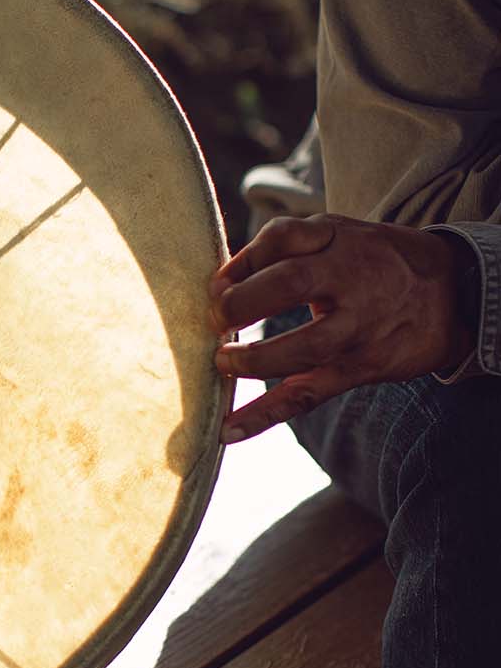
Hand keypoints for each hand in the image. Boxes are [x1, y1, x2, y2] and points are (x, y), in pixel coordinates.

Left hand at [208, 214, 475, 441]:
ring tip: (222, 362)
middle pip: (289, 284)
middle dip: (240, 303)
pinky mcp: (362, 367)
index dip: (242, 261)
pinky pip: (308, 394)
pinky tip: (229, 431)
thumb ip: (283, 247)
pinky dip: (265, 415)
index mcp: (339, 241)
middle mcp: (353, 280)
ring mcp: (360, 327)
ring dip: (252, 359)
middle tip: (216, 318)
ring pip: (302, 347)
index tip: (217, 284)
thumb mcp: (337, 236)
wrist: (450, 291)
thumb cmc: (372, 261)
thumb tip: (222, 280)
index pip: (282, 238)